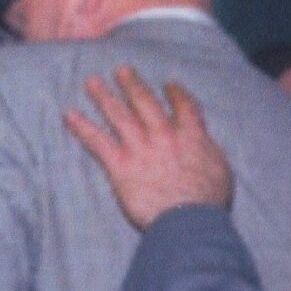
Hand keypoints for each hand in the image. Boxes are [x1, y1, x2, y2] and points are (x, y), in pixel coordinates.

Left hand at [66, 67, 234, 228]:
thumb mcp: (220, 168)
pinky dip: (82, 127)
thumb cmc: (208, 200)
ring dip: (104, 96)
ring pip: (119, 115)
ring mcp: (140, 148)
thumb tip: (203, 143)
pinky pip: (98, 142)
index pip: (183, 105)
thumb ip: (208, 149)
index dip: (176, 93)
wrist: (188, 219)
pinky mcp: (120, 166)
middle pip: (145, 102)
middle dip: (132, 84)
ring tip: (92, 82)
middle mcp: (163, 134)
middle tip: (121, 70)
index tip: (169, 85)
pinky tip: (69, 115)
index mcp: (191, 134)